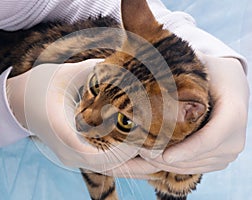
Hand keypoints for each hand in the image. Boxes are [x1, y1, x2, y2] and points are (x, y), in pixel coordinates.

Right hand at [7, 59, 159, 174]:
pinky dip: (121, 158)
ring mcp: (72, 156)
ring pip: (107, 167)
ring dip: (131, 163)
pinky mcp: (76, 154)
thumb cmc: (40, 86)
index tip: (146, 138)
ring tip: (155, 156)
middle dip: (136, 161)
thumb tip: (126, 64)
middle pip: (109, 166)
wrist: (19, 102)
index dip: (125, 150)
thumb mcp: (67, 74)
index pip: (99, 154)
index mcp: (64, 133)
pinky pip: (102, 162)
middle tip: (161, 153)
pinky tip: (137, 150)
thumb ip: (96, 70)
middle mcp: (69, 152)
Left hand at [140, 53, 248, 173]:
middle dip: (168, 159)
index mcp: (234, 112)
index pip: (211, 137)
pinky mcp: (220, 158)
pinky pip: (194, 168)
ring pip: (194, 166)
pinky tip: (152, 159)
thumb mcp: (201, 62)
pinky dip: (173, 166)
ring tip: (141, 157)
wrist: (230, 86)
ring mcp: (229, 152)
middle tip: (140, 154)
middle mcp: (235, 137)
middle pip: (199, 157)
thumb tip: (147, 57)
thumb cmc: (212, 73)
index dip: (188, 149)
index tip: (164, 154)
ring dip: (166, 165)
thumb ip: (180, 61)